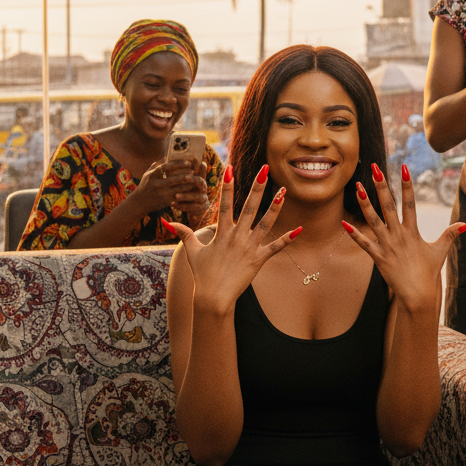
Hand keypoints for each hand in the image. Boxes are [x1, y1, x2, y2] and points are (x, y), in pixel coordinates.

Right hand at [133, 157, 198, 215]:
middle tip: (193, 171)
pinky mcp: (166, 201)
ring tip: (196, 179)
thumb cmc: (145, 185)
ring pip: (178, 188)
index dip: (178, 164)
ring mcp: (161, 193)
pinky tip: (192, 189)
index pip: (166, 167)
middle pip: (174, 178)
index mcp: (152, 175)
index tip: (188, 162)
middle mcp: (157, 184)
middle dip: (185, 174)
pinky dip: (186, 193)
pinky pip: (178, 197)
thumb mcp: (147, 174)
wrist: (139, 203)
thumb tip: (167, 155)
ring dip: (188, 184)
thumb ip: (157, 165)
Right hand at [165, 164, 299, 309]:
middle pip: (249, 207)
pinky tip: (299, 230)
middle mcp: (237, 237)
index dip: (227, 186)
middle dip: (258, 187)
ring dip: (275, 207)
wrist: (213, 297)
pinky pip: (275, 248)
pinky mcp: (259, 260)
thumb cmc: (202, 274)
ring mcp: (249, 248)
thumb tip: (167, 221)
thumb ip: (184, 233)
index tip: (230, 168)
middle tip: (265, 169)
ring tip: (284, 191)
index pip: (225, 204)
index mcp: (222, 233)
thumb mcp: (191, 251)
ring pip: (265, 223)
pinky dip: (287, 239)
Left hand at [171, 158, 210, 225]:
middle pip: (201, 183)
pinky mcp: (199, 208)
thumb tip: (186, 158)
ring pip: (196, 197)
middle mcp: (204, 189)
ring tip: (176, 196)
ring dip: (186, 195)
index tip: (188, 167)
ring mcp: (203, 199)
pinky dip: (181, 206)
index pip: (200, 173)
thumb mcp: (191, 181)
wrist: (198, 206)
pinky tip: (172, 204)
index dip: (195, 170)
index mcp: (201, 181)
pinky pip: (191, 207)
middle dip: (193, 180)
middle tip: (184, 178)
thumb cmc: (192, 190)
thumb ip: (187, 171)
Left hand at [342, 162, 465, 311]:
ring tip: (358, 187)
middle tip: (375, 168)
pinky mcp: (378, 257)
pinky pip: (364, 243)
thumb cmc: (429, 272)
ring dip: (365, 203)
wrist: (418, 294)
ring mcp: (387, 245)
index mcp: (413, 231)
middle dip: (381, 186)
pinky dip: (354, 233)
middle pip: (388, 205)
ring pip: (373, 220)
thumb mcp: (441, 250)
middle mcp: (399, 235)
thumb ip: (452, 233)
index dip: (407, 185)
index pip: (410, 203)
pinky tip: (344, 222)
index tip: (403, 167)